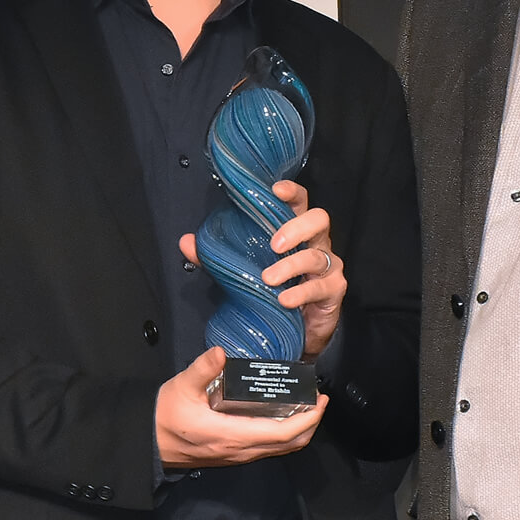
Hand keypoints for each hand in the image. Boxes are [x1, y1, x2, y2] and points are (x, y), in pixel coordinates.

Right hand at [155, 346, 328, 468]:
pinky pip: (268, 449)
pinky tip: (281, 414)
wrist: (149, 442)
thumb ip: (203, 368)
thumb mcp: (181, 387)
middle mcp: (242, 450)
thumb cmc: (165, 415)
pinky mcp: (233, 454)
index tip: (320, 400)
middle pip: (289, 445)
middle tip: (319, 400)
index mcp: (233, 435)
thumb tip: (221, 351)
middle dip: (311, 424)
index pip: (282, 433)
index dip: (307, 419)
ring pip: (280, 449)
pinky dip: (284, 434)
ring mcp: (239, 455)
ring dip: (299, 430)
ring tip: (304, 405)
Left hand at [179, 180, 345, 359]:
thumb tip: (186, 242)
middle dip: (296, 228)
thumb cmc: (272, 289)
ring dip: (290, 266)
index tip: (276, 190)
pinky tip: (284, 300)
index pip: (300, 202)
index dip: (291, 192)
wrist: (297, 329)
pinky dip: (300, 293)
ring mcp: (328, 266)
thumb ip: (215, 256)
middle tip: (273, 244)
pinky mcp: (333, 291)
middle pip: (318, 219)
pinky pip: (319, 287)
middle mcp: (316, 243)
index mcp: (295, 230)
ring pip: (316, 256)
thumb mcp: (241, 270)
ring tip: (269, 279)